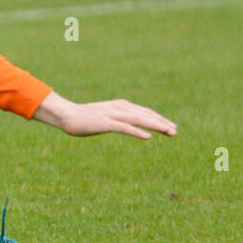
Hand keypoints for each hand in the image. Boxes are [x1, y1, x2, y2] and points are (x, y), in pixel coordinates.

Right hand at [34, 92, 176, 138]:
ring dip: (156, 126)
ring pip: (139, 120)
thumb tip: (131, 125)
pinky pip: (124, 128)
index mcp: (120, 105)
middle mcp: (119, 108)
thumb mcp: (106, 116)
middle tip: (176, 131)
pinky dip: (137, 132)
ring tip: (169, 132)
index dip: (159, 119)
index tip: (171, 127)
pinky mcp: (105, 123)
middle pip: (145, 115)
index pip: (144, 112)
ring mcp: (112, 115)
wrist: (66, 115)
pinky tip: (148, 137)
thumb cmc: (85, 118)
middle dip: (162, 123)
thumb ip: (118, 118)